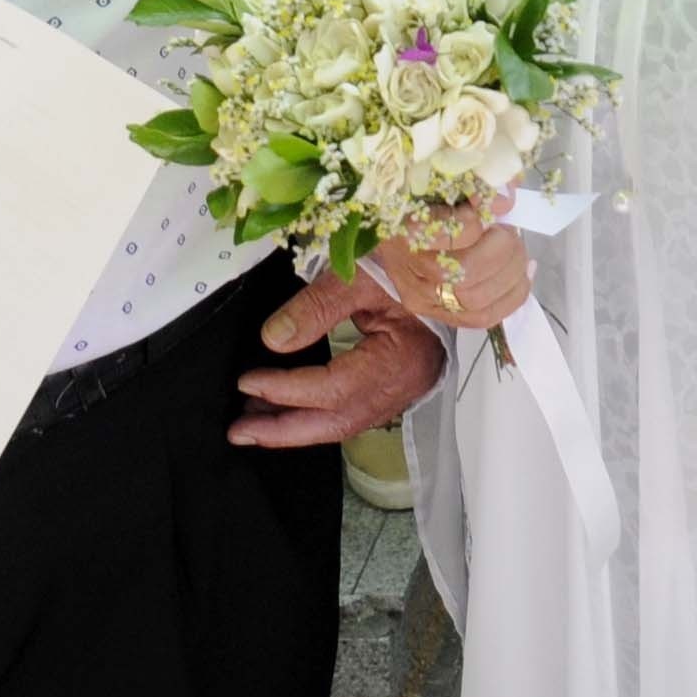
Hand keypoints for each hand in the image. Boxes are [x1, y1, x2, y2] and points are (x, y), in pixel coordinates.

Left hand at [230, 268, 452, 448]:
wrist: (456, 266)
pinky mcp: (395, 383)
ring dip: (296, 425)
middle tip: (240, 430)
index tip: (248, 381)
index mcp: (400, 360)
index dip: (287, 390)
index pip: (333, 389)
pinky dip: (317, 414)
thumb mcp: (362, 277)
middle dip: (284, 431)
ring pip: (343, 421)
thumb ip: (316, 307)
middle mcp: (404, 385)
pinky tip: (290, 407)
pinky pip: (351, 410)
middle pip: (338, 422)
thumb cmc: (416, 265)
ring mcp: (402, 389)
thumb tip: (273, 339)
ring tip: (253, 421)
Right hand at [374, 197, 533, 331]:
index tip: (499, 204)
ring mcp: (421, 296)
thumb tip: (508, 198)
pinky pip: (481, 318)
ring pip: (475, 298)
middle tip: (511, 232)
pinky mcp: (436, 313)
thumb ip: (474, 183)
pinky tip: (524, 275)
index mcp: (403, 228)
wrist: (391, 232)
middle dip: (502, 250)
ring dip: (511, 273)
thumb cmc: (418, 200)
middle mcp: (408, 269)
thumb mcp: (439, 183)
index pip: (449, 232)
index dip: (482, 220)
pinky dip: (512, 297)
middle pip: (464, 271)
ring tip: (518, 251)